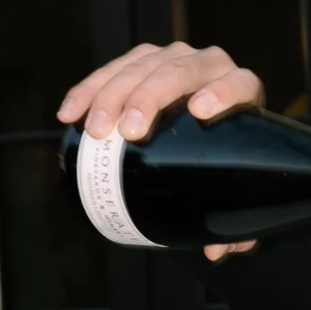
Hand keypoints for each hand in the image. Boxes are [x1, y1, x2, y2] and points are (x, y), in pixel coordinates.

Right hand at [58, 42, 265, 257]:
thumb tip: (218, 251)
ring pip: (141, 65)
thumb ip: (237, 226)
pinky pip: (113, 68)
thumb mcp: (235, 187)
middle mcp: (209, 65)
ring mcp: (174, 57)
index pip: (238, 84)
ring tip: (94, 129)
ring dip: (111, 93)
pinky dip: (88, 89)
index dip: (222, 93)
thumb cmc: (226, 157)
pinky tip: (69, 113)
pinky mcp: (142, 59)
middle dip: (149, 97)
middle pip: (179, 71)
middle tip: (126, 131)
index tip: (199, 112)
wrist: (206, 124)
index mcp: (241, 90)